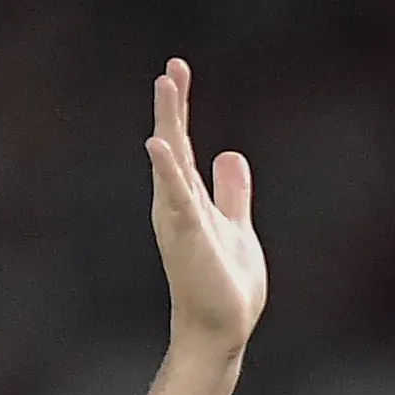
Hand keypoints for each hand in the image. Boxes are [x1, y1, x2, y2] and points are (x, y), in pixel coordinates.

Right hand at [145, 58, 264, 358]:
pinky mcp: (187, 234)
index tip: (178, 72)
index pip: (183, 144)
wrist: (221, 327)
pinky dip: (167, 169)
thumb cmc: (224, 284)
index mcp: (190, 199)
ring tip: (165, 86)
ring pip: (172, 161)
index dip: (181, 108)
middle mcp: (179, 204)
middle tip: (171, 67)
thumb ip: (231, 192)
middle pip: (174, 144)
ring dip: (169, 122)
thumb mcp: (235, 224)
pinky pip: (176, 195)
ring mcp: (181, 218)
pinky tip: (159, 143)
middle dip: (173, 106)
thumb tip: (229, 154)